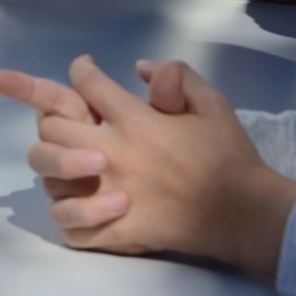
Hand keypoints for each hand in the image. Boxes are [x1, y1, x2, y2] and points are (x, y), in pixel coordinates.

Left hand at [4, 55, 295, 274]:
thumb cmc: (229, 155)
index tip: (85, 69)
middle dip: (52, 115)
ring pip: (49, 175)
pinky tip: (78, 204)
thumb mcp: (212, 103)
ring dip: (53, 165)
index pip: (86, 82)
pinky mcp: (116, 228)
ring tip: (67, 162)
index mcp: (136, 120)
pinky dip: (68, 215)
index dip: (81, 69)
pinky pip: (71, 225)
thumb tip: (141, 66)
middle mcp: (114, 153)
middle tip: (70, 118)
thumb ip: (177, 77)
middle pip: (53, 126)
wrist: (245, 212)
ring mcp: (110, 192)